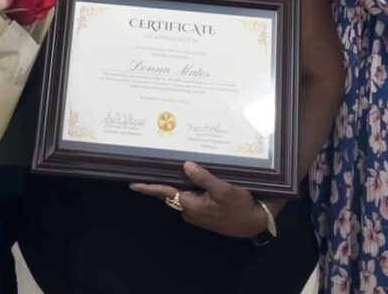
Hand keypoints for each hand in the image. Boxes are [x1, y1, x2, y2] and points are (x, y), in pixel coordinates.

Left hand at [130, 161, 268, 238]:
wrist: (255, 222)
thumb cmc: (239, 205)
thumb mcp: (223, 189)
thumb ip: (203, 178)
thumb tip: (186, 165)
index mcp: (191, 205)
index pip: (165, 193)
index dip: (149, 188)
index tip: (133, 184)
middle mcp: (190, 210)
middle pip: (171, 192)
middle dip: (160, 181)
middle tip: (151, 165)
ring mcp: (197, 212)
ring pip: (181, 194)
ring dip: (176, 182)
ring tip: (168, 166)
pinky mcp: (205, 211)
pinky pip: (191, 196)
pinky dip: (188, 186)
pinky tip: (190, 176)